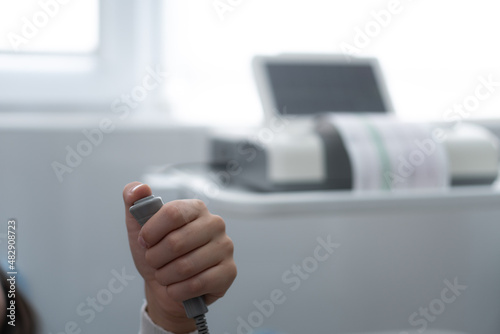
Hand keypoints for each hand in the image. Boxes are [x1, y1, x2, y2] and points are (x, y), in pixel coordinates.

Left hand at [123, 182, 236, 332]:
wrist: (166, 286)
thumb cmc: (157, 252)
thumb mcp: (138, 226)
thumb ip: (134, 201)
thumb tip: (138, 188)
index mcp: (196, 207)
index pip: (172, 213)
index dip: (151, 232)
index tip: (144, 242)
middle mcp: (215, 223)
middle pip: (176, 242)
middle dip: (155, 258)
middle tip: (153, 262)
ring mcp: (225, 247)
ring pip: (185, 267)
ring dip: (165, 277)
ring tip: (164, 275)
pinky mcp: (229, 271)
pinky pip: (197, 284)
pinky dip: (177, 291)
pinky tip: (176, 288)